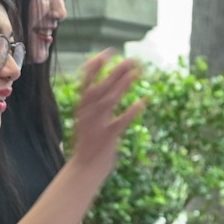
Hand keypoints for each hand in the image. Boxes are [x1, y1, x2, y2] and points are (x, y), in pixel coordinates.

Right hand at [68, 52, 144, 177]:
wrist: (83, 171)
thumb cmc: (88, 144)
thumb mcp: (87, 121)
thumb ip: (94, 105)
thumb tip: (106, 86)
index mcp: (81, 109)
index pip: (86, 83)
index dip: (96, 66)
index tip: (108, 52)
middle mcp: (87, 115)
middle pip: (100, 89)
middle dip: (115, 73)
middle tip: (131, 59)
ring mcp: (96, 126)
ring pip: (109, 102)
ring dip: (122, 87)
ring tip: (136, 73)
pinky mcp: (107, 138)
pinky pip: (120, 123)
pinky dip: (131, 112)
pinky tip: (142, 102)